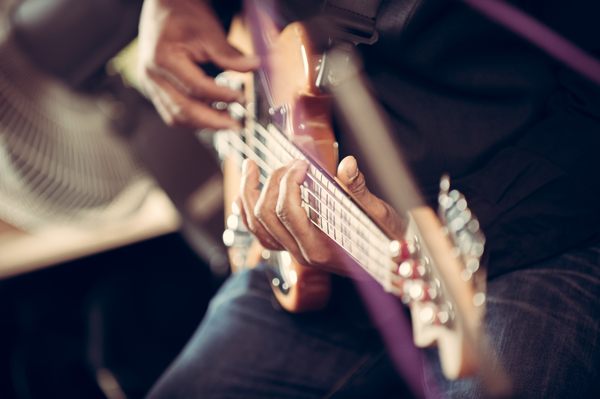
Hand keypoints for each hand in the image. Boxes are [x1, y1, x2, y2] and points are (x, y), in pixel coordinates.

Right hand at [138, 0, 258, 128]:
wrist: (165, 7)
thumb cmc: (184, 15)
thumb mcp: (209, 31)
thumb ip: (229, 54)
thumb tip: (253, 67)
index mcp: (163, 58)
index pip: (196, 87)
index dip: (221, 95)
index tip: (240, 98)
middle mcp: (152, 75)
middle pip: (183, 109)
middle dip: (213, 121)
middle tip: (236, 126)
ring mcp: (150, 85)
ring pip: (176, 117)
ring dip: (203, 123)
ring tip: (227, 122)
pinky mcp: (155, 90)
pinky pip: (172, 112)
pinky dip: (193, 118)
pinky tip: (213, 116)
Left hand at [238, 155, 405, 277]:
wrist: (391, 261)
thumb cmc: (386, 238)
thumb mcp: (379, 214)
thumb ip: (358, 190)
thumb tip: (347, 165)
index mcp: (321, 248)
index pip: (288, 213)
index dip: (289, 182)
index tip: (302, 163)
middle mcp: (303, 254)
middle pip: (267, 216)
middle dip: (272, 183)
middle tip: (289, 163)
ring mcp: (295, 252)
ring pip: (257, 226)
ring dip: (249, 194)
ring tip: (250, 167)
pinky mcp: (294, 247)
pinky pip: (261, 234)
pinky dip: (248, 213)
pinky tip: (245, 195)